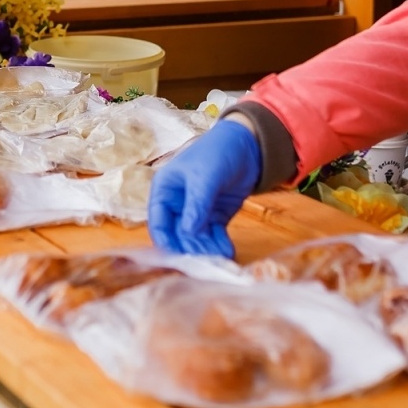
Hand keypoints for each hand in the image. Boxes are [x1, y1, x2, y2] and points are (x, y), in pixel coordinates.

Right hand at [148, 121, 261, 257]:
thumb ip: (197, 204)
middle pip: (177, 234)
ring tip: (219, 258)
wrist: (249, 145)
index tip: (176, 258)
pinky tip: (227, 251)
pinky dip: (219, 244)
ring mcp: (196, 211)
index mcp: (165, 190)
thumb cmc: (218, 152)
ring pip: (195, 238)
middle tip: (203, 261)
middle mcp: (177, 203)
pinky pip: (213, 235)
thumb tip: (188, 232)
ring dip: (205, 249)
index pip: (158, 221)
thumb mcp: (205, 177)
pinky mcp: (215, 217)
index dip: (165, 241)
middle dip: (189, 249)